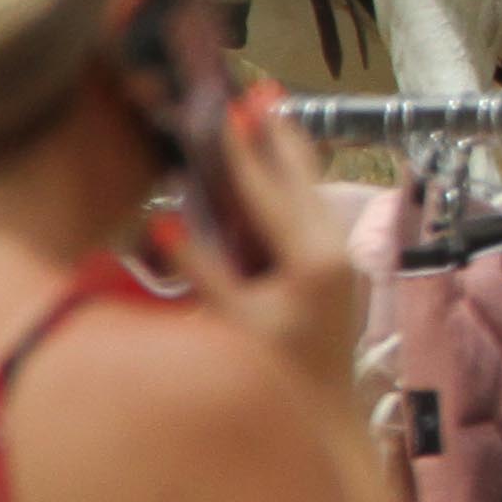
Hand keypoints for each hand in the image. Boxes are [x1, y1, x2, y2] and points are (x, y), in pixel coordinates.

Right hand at [163, 87, 363, 385]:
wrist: (322, 415)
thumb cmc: (270, 375)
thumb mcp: (228, 322)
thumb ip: (200, 271)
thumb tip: (162, 222)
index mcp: (311, 259)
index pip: (268, 190)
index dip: (243, 147)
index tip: (227, 104)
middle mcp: (334, 248)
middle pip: (302, 175)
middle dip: (277, 132)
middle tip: (259, 85)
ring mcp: (340, 255)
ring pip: (310, 188)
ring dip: (286, 150)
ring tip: (268, 108)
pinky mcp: (335, 264)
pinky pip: (309, 208)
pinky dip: (290, 180)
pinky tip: (275, 164)